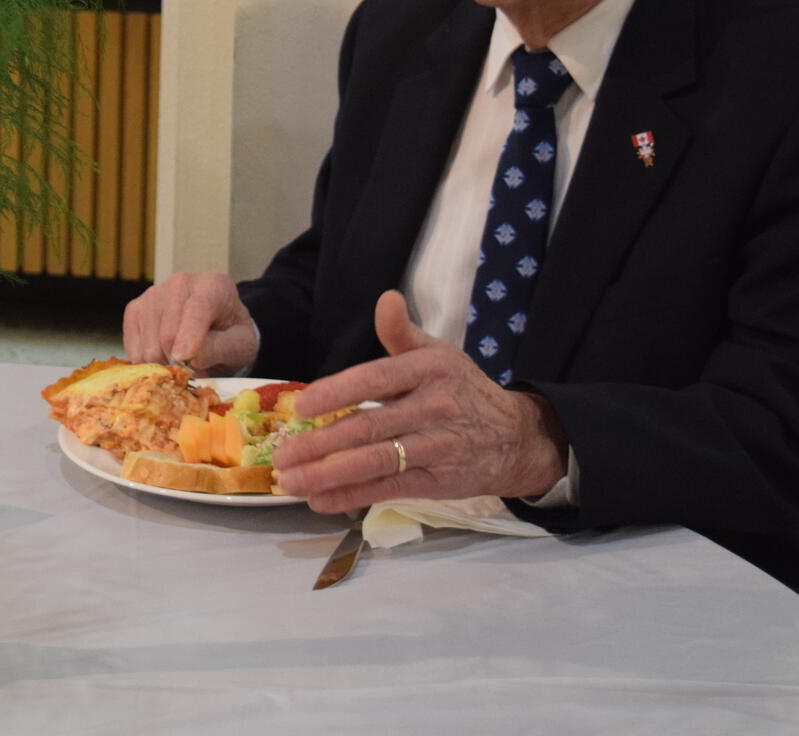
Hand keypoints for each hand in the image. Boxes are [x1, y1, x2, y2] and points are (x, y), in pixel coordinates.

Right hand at [122, 272, 259, 375]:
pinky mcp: (134, 309)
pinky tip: (163, 355)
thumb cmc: (230, 336)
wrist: (217, 326)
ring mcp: (153, 294)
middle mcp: (180, 283)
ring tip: (179, 359)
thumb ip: (220, 349)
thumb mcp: (240, 345)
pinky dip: (147, 362)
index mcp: (213, 286)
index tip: (183, 359)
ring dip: (163, 363)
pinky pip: (134, 348)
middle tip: (191, 368)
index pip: (197, 308)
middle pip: (167, 333)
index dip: (189, 336)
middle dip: (178, 360)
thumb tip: (190, 357)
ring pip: (149, 345)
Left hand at [272, 291, 566, 510]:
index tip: (302, 406)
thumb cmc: (464, 390)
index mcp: (430, 368)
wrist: (518, 437)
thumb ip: (402, 333)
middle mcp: (435, 407)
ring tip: (290, 482)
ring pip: (376, 462)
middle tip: (281, 454)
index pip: (377, 380)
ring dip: (328, 474)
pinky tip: (320, 500)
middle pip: (369, 427)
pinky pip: (389, 488)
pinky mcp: (440, 481)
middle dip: (320, 444)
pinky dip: (352, 496)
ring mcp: (438, 447)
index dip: (338, 393)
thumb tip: (385, 298)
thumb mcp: (439, 354)